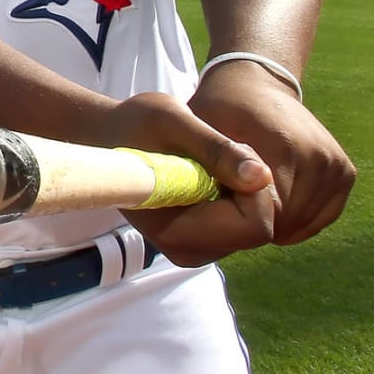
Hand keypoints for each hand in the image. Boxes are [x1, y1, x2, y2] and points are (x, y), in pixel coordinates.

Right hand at [95, 91, 280, 266]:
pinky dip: (237, 194)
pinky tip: (208, 174)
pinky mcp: (202, 240)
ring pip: (253, 224)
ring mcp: (195, 248)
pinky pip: (244, 221)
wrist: (112, 136)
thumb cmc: (136, 124)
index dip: (253, 189)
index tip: (228, 155)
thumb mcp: (176, 123)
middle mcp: (188, 250)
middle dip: (250, 188)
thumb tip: (261, 177)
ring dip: (242, 189)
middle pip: (257, 228)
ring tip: (207, 162)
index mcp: (177, 233)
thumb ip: (218, 150)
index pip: (253, 226)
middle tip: (217, 154)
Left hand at [184, 58, 354, 246]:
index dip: (236, 219)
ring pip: (303, 221)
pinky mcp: (344, 172)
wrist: (255, 85)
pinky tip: (272, 204)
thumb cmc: (218, 109)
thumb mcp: (201, 126)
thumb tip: (253, 183)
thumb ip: (218, 155)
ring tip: (248, 200)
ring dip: (276, 222)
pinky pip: (322, 215)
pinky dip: (297, 218)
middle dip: (255, 223)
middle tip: (230, 205)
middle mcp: (317, 156)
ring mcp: (334, 164)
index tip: (218, 206)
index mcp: (284, 146)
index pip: (267, 213)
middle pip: (286, 220)